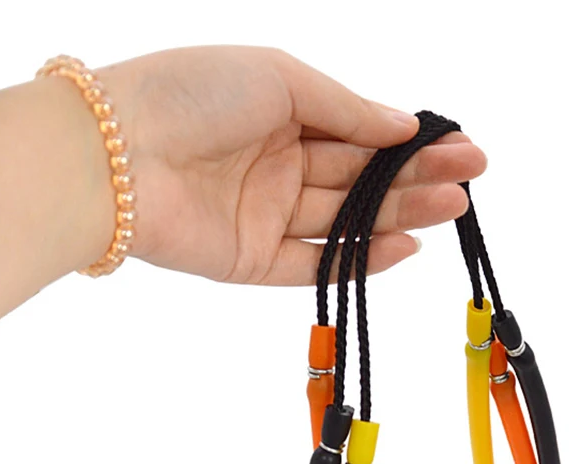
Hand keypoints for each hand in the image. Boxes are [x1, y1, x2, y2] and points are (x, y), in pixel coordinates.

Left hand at [99, 46, 486, 284]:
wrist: (116, 154)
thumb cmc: (191, 93)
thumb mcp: (281, 78)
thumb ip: (346, 110)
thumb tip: (402, 125)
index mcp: (281, 112)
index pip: (359, 132)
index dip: (410, 142)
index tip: (461, 147)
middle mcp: (276, 165)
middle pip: (360, 177)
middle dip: (417, 178)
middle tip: (470, 181)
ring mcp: (264, 214)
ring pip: (345, 219)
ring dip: (400, 215)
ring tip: (452, 208)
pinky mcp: (250, 260)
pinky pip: (314, 262)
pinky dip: (358, 258)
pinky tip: (404, 247)